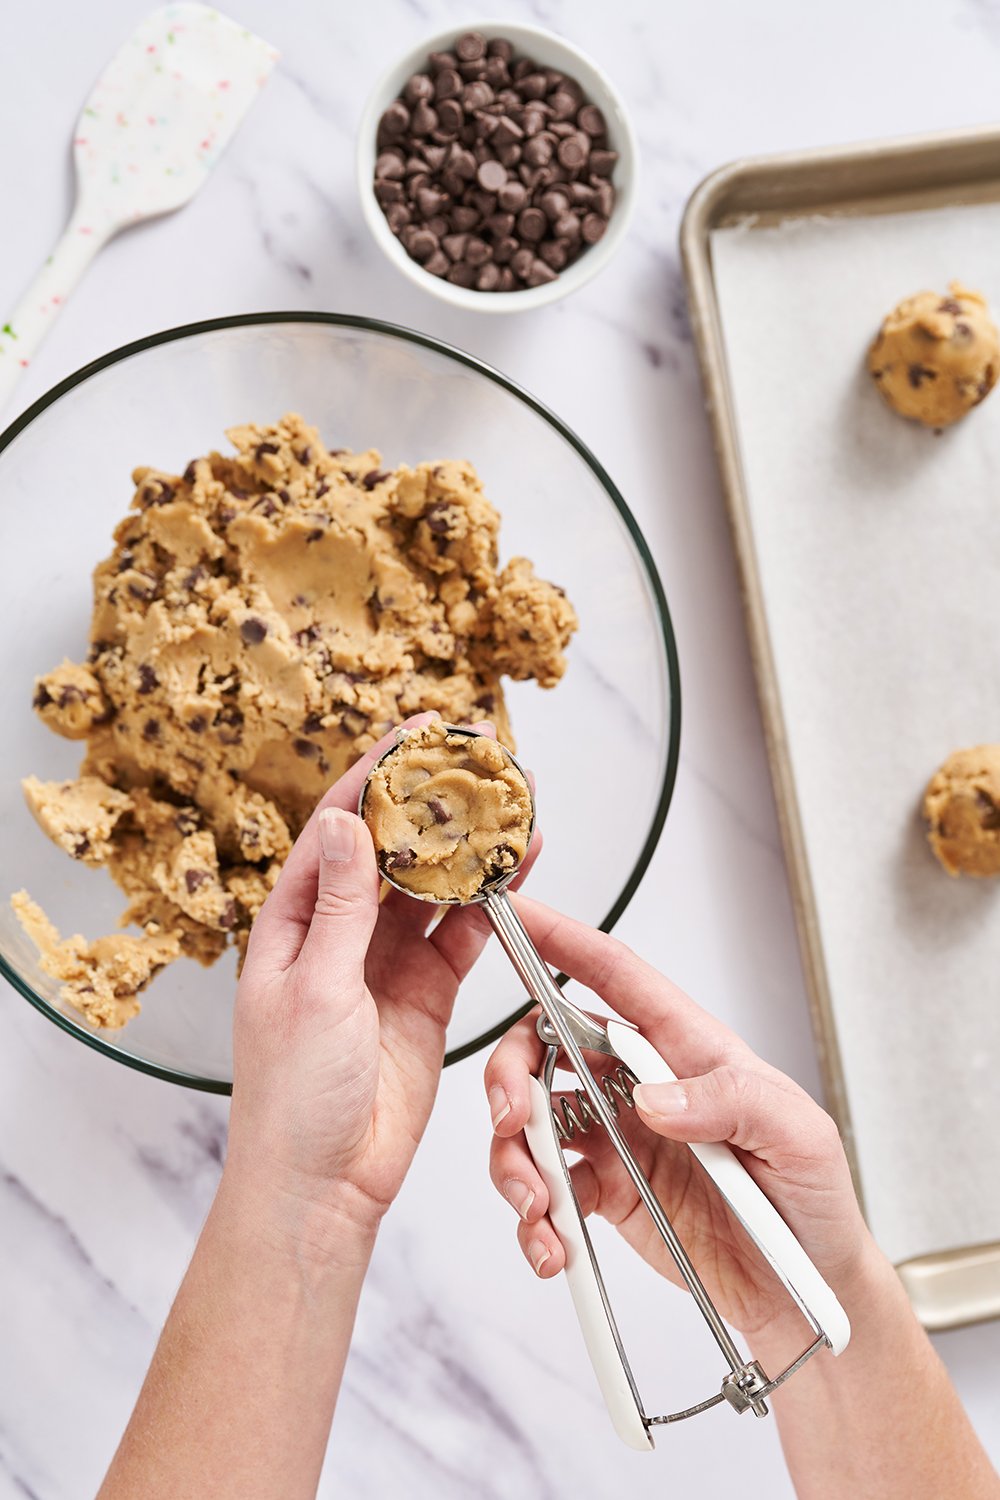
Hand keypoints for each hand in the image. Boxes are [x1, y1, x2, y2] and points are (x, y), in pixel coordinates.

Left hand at [224, 714, 539, 1260]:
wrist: (324, 1184)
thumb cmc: (292, 1098)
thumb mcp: (315, 988)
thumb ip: (341, 906)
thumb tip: (348, 823)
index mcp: (294, 922)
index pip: (338, 828)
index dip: (375, 776)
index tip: (416, 734)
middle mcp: (340, 933)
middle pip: (392, 849)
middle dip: (433, 803)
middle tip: (478, 761)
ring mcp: (386, 963)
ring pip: (434, 888)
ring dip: (469, 851)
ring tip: (511, 808)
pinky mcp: (427, 995)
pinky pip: (461, 936)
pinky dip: (490, 906)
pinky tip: (516, 875)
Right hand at [484, 898, 877, 1342]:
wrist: (805, 1295)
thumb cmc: (814, 1196)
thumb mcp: (798, 1136)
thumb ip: (731, 1103)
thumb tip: (654, 1096)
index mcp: (687, 1047)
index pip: (617, 976)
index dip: (562, 939)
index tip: (516, 915)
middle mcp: (642, 1082)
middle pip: (547, 1045)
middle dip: (511, 1072)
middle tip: (511, 1118)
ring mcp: (618, 1138)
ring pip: (532, 1120)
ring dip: (515, 1158)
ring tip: (538, 1207)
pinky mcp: (606, 1194)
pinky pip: (546, 1191)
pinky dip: (534, 1219)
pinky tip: (553, 1246)